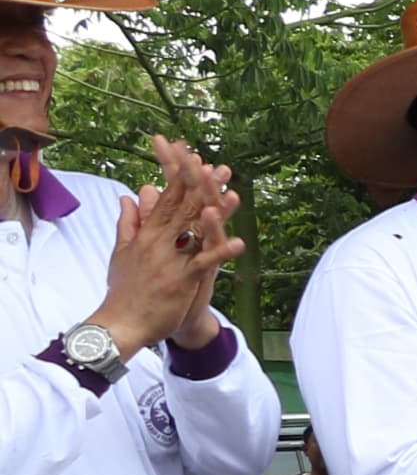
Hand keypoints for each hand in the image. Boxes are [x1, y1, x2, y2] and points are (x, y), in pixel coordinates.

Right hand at [83, 176, 241, 356]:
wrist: (120, 324)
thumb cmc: (125, 289)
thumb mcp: (123, 251)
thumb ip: (130, 222)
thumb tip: (131, 196)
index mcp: (148, 233)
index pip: (165, 196)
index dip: (177, 173)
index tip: (186, 150)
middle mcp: (159, 241)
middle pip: (182, 206)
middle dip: (197, 182)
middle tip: (213, 160)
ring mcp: (171, 259)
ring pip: (195, 229)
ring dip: (215, 211)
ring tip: (231, 191)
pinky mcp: (181, 280)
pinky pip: (204, 264)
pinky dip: (221, 252)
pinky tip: (239, 242)